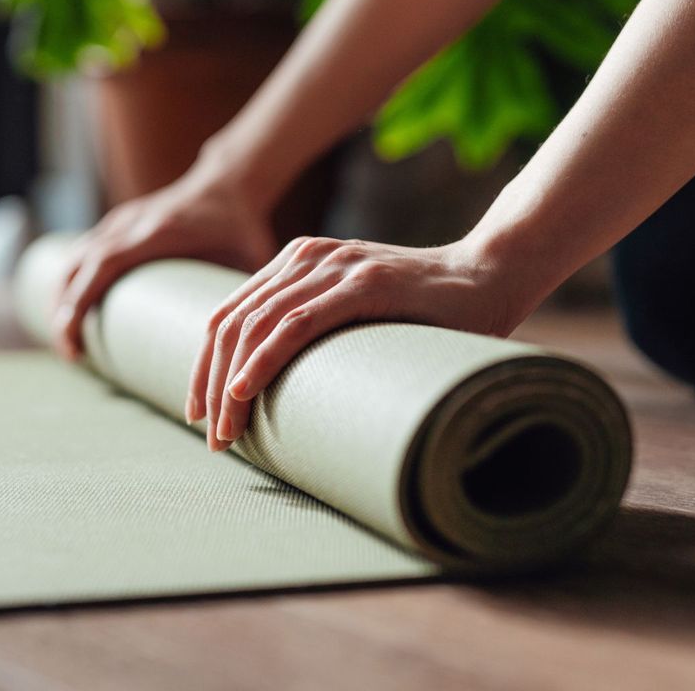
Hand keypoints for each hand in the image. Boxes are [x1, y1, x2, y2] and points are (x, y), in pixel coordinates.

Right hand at [52, 162, 276, 359]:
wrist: (229, 183)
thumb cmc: (240, 227)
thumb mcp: (247, 260)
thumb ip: (246, 299)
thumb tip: (250, 349)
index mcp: (158, 232)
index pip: (103, 265)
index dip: (80, 304)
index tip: (75, 344)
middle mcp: (131, 224)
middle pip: (77, 266)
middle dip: (63, 312)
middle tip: (71, 354)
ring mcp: (121, 221)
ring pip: (72, 259)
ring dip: (61, 298)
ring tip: (69, 341)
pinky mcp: (118, 225)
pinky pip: (81, 252)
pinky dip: (70, 281)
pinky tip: (70, 311)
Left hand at [185, 235, 520, 450]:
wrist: (492, 275)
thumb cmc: (428, 310)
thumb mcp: (357, 316)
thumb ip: (321, 331)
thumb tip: (286, 395)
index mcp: (297, 262)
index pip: (229, 315)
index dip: (205, 366)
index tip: (201, 413)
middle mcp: (307, 257)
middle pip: (231, 322)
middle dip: (210, 383)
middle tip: (211, 436)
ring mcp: (335, 266)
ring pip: (255, 326)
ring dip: (231, 385)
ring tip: (225, 431)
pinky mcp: (364, 284)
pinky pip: (298, 322)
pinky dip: (264, 358)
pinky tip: (245, 390)